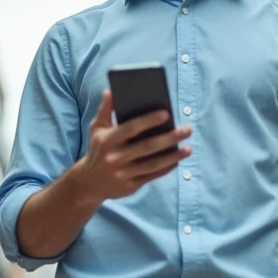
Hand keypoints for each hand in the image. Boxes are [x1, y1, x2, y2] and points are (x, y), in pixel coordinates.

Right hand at [70, 90, 191, 206]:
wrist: (88, 183)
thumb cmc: (97, 149)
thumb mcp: (96, 128)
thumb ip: (105, 110)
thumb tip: (111, 91)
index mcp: (107, 140)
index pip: (131, 128)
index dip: (149, 120)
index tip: (167, 113)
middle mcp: (115, 158)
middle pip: (147, 147)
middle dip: (169, 138)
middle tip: (187, 129)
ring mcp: (122, 174)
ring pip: (153, 164)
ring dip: (173, 156)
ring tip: (188, 148)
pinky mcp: (129, 187)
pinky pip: (152, 176)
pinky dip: (166, 168)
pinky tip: (177, 160)